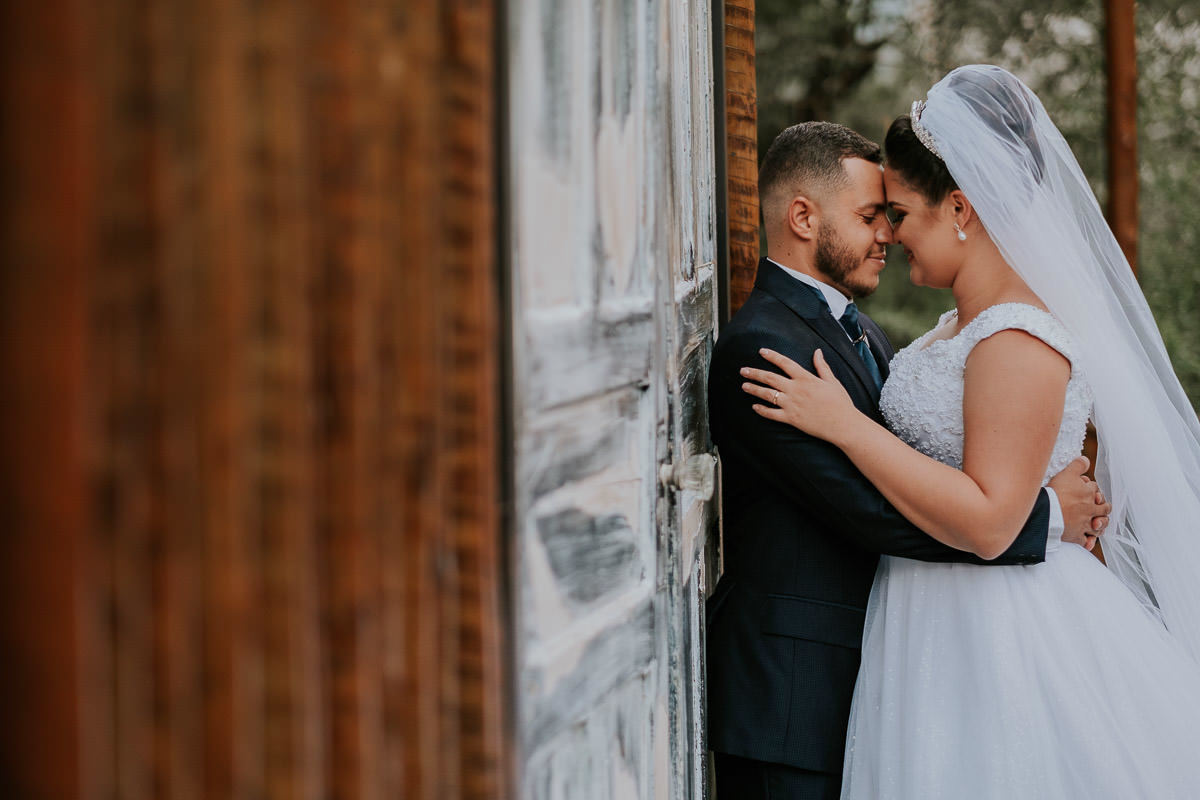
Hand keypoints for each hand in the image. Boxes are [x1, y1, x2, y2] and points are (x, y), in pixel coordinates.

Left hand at [740, 348, 859, 442]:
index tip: (761, 351)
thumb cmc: (840, 403)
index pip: (785, 363)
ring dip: (754, 389)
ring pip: (767, 395)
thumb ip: (821, 366)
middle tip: (743, 370)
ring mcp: (792, 404)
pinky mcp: (791, 418)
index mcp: (806, 378)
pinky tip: (754, 406)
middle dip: (755, 373)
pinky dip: (762, 410)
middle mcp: (796, 389)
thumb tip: (817, 351)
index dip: (772, 356)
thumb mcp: (832, 381)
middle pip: (770, 378)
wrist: (843, 424)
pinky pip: (772, 414)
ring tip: (744, 386)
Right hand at [1047, 456, 1111, 550]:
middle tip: (1101, 508)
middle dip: (1103, 508)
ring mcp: (1084, 524)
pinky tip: (1088, 541)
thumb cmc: (1057, 493)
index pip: (1095, 489)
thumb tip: (1086, 458)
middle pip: (1103, 509)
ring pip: (1097, 526)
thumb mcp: (1067, 473)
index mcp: (1089, 494)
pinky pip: (1084, 541)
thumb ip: (1078, 465)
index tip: (1089, 489)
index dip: (1093, 489)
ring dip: (1099, 526)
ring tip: (1097, 524)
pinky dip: (1087, 541)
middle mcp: (1090, 509)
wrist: (1049, 513)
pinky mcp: (1076, 536)